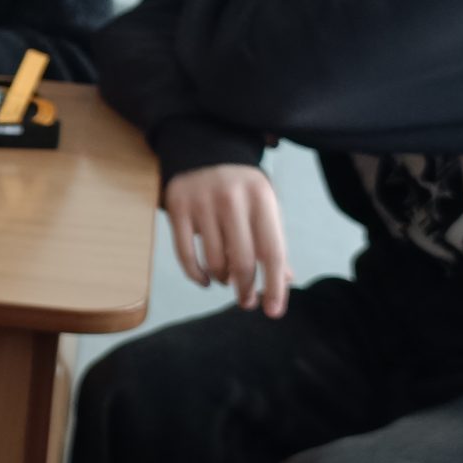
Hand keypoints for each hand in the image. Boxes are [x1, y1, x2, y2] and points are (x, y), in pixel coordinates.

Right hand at [163, 164, 290, 315]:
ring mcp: (202, 202)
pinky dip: (197, 275)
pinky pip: (185, 255)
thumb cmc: (241, 190)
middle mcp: (232, 198)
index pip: (272, 251)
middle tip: (245, 301)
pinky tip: (205, 280)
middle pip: (242, 260)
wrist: (203, 152)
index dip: (274, 286)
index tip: (272, 311)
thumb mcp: (263, 207)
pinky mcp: (177, 207)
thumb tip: (285, 281)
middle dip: (245, 289)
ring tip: (226, 279)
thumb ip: (273, 241)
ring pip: (214, 260)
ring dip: (223, 279)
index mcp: (261, 197)